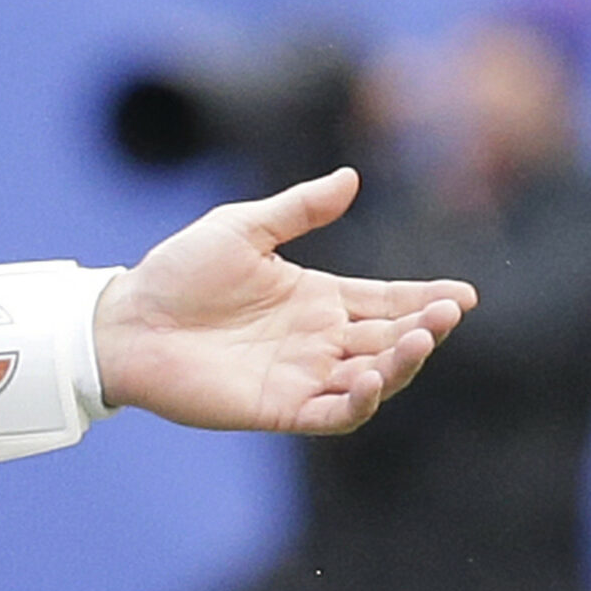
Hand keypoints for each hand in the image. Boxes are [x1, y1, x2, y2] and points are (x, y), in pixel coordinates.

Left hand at [92, 168, 475, 433]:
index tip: (464, 294)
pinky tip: (370, 378)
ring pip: (372, 378)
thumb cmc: (179, 271)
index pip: (387, 300)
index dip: (426, 298)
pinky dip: (358, 400)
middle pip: (389, 339)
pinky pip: (332, 413)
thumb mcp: (241, 228)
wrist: (126, 319)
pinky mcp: (279, 407)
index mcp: (317, 297)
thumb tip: (352, 177)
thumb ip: (298, 209)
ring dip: (400, 363)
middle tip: (446, 312)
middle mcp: (319, 339)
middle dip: (423, 327)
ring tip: (416, 339)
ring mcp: (302, 375)